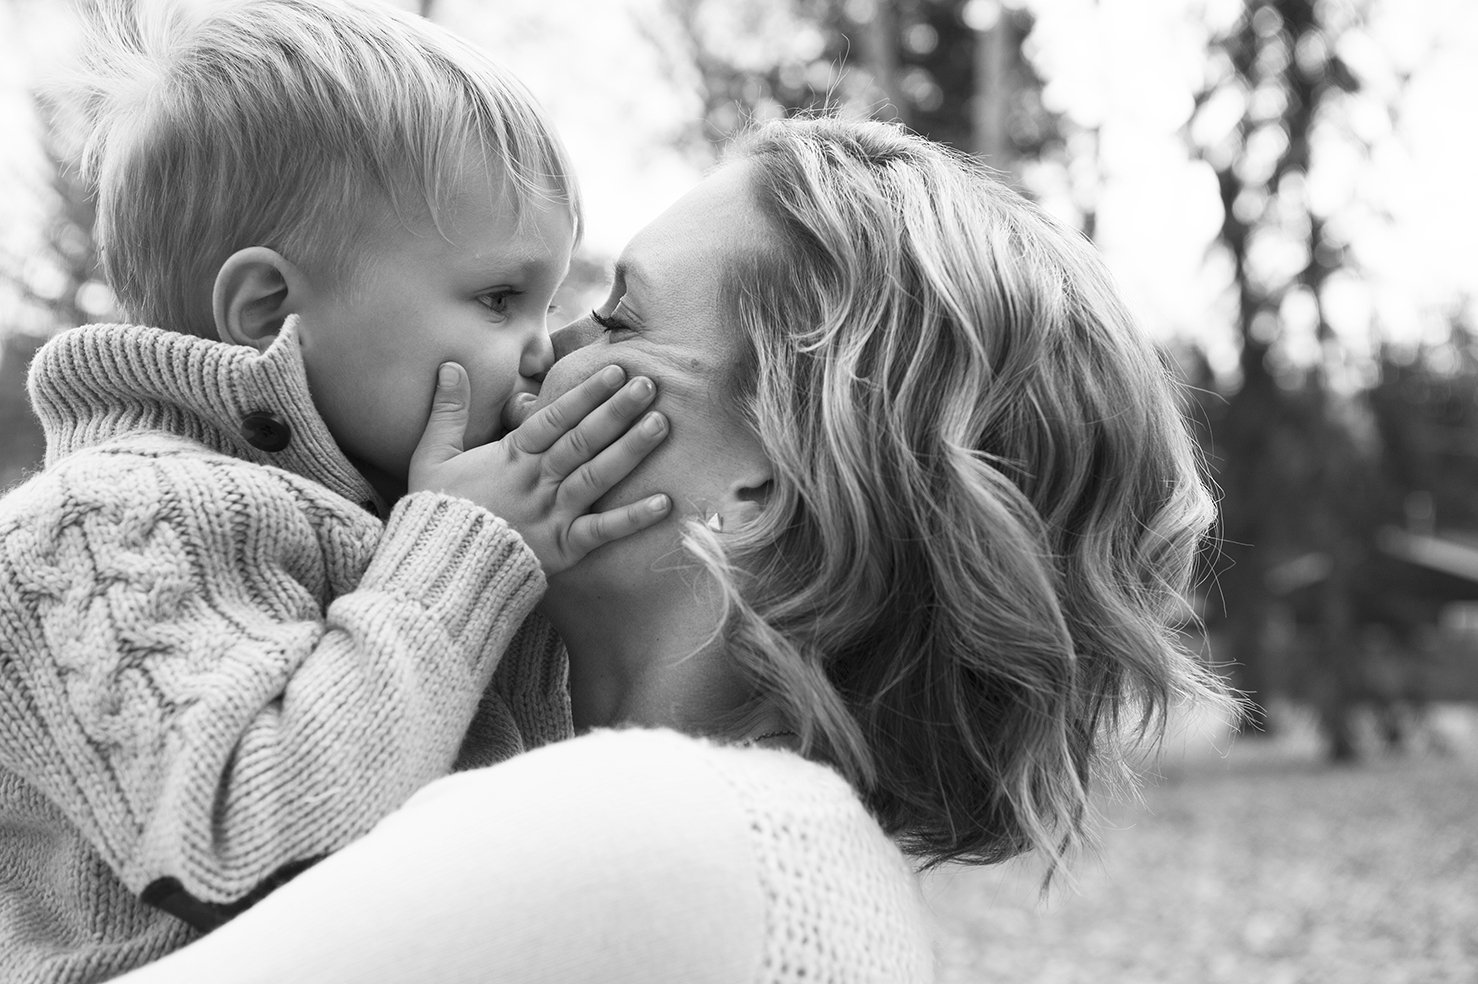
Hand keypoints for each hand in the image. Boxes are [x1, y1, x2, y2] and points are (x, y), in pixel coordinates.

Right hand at [407, 363, 670, 573]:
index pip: (555, 418)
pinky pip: (603, 531)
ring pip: (597, 475)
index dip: (586, 394)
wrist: (439, 571)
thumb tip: (451, 365)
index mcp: (512, 457)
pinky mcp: (564, 547)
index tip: (615, 371)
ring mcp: (554, 514)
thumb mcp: (433, 457)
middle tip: (650, 385)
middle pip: (583, 440)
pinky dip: (633, 518)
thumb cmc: (438, 512)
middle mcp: (538, 481)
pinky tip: (665, 502)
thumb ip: (448, 412)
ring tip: (660, 425)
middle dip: (617, 411)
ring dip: (630, 450)